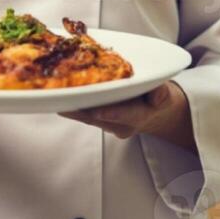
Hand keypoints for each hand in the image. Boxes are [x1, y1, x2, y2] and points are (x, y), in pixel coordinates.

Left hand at [59, 82, 194, 149]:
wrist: (156, 113)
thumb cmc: (160, 99)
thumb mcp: (167, 95)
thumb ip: (162, 94)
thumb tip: (158, 95)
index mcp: (139, 117)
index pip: (124, 116)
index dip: (110, 113)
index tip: (95, 110)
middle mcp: (120, 125)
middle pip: (97, 117)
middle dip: (80, 109)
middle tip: (62, 99)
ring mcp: (108, 124)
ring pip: (86, 116)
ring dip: (71, 106)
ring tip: (53, 94)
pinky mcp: (97, 119)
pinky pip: (83, 112)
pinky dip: (71, 103)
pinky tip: (56, 93)